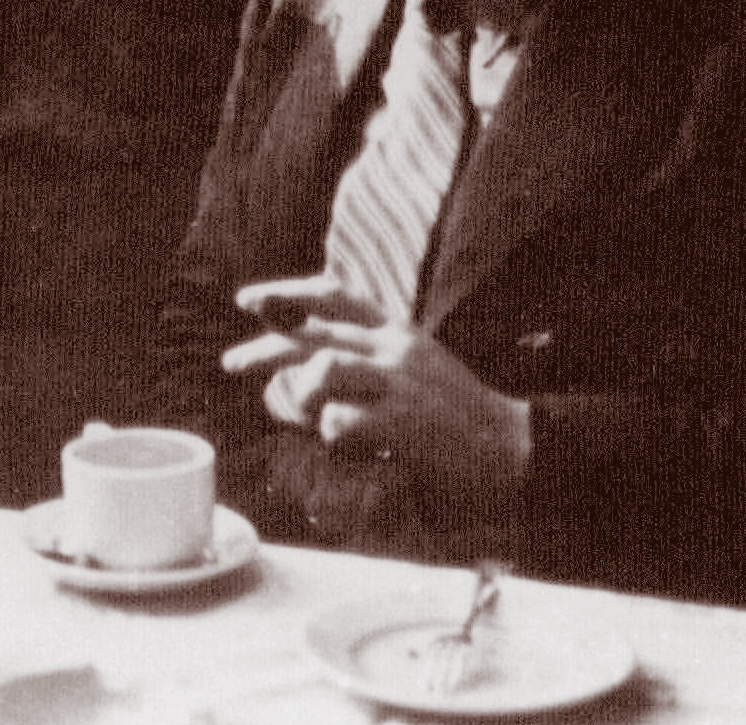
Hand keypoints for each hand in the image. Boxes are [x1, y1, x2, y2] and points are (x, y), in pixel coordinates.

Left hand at [223, 274, 531, 504]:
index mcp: (398, 330)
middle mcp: (396, 347)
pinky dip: (332, 436)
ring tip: (310, 418)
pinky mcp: (404, 422)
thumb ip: (364, 360)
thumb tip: (297, 372)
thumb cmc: (456, 417)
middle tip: (230, 363)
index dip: (287, 293)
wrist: (515, 451)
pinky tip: (353, 446)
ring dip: (301, 395)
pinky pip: (339, 422)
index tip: (248, 301)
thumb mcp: (414, 369)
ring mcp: (400, 383)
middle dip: (262, 350)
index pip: (335, 294)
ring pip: (322, 367)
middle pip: (312, 335)